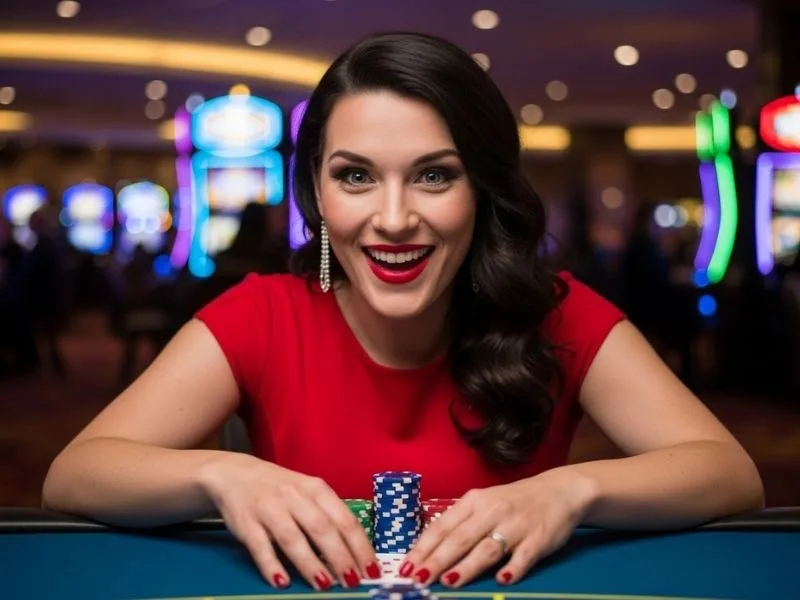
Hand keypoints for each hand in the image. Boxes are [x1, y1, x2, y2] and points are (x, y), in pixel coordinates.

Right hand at [200, 452, 378, 589]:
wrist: (235, 472)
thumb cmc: (281, 488)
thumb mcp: (308, 493)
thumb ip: (328, 517)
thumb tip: (353, 553)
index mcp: (316, 489)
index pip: (344, 519)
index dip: (359, 546)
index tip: (371, 569)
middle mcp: (294, 496)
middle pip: (322, 528)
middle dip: (339, 557)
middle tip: (352, 581)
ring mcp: (269, 508)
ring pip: (292, 538)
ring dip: (310, 563)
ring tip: (324, 584)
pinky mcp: (246, 522)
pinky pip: (260, 546)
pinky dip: (271, 564)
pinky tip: (282, 581)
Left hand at [401, 467, 594, 586]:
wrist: (557, 491)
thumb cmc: (513, 501)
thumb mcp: (484, 503)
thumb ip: (460, 523)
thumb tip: (429, 548)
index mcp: (474, 501)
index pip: (443, 526)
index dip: (424, 547)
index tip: (406, 565)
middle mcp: (492, 511)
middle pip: (460, 538)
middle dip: (437, 560)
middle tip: (418, 578)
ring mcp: (516, 525)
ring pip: (487, 548)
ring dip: (467, 566)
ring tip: (449, 581)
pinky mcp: (538, 539)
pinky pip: (523, 556)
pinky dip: (512, 568)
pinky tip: (502, 580)